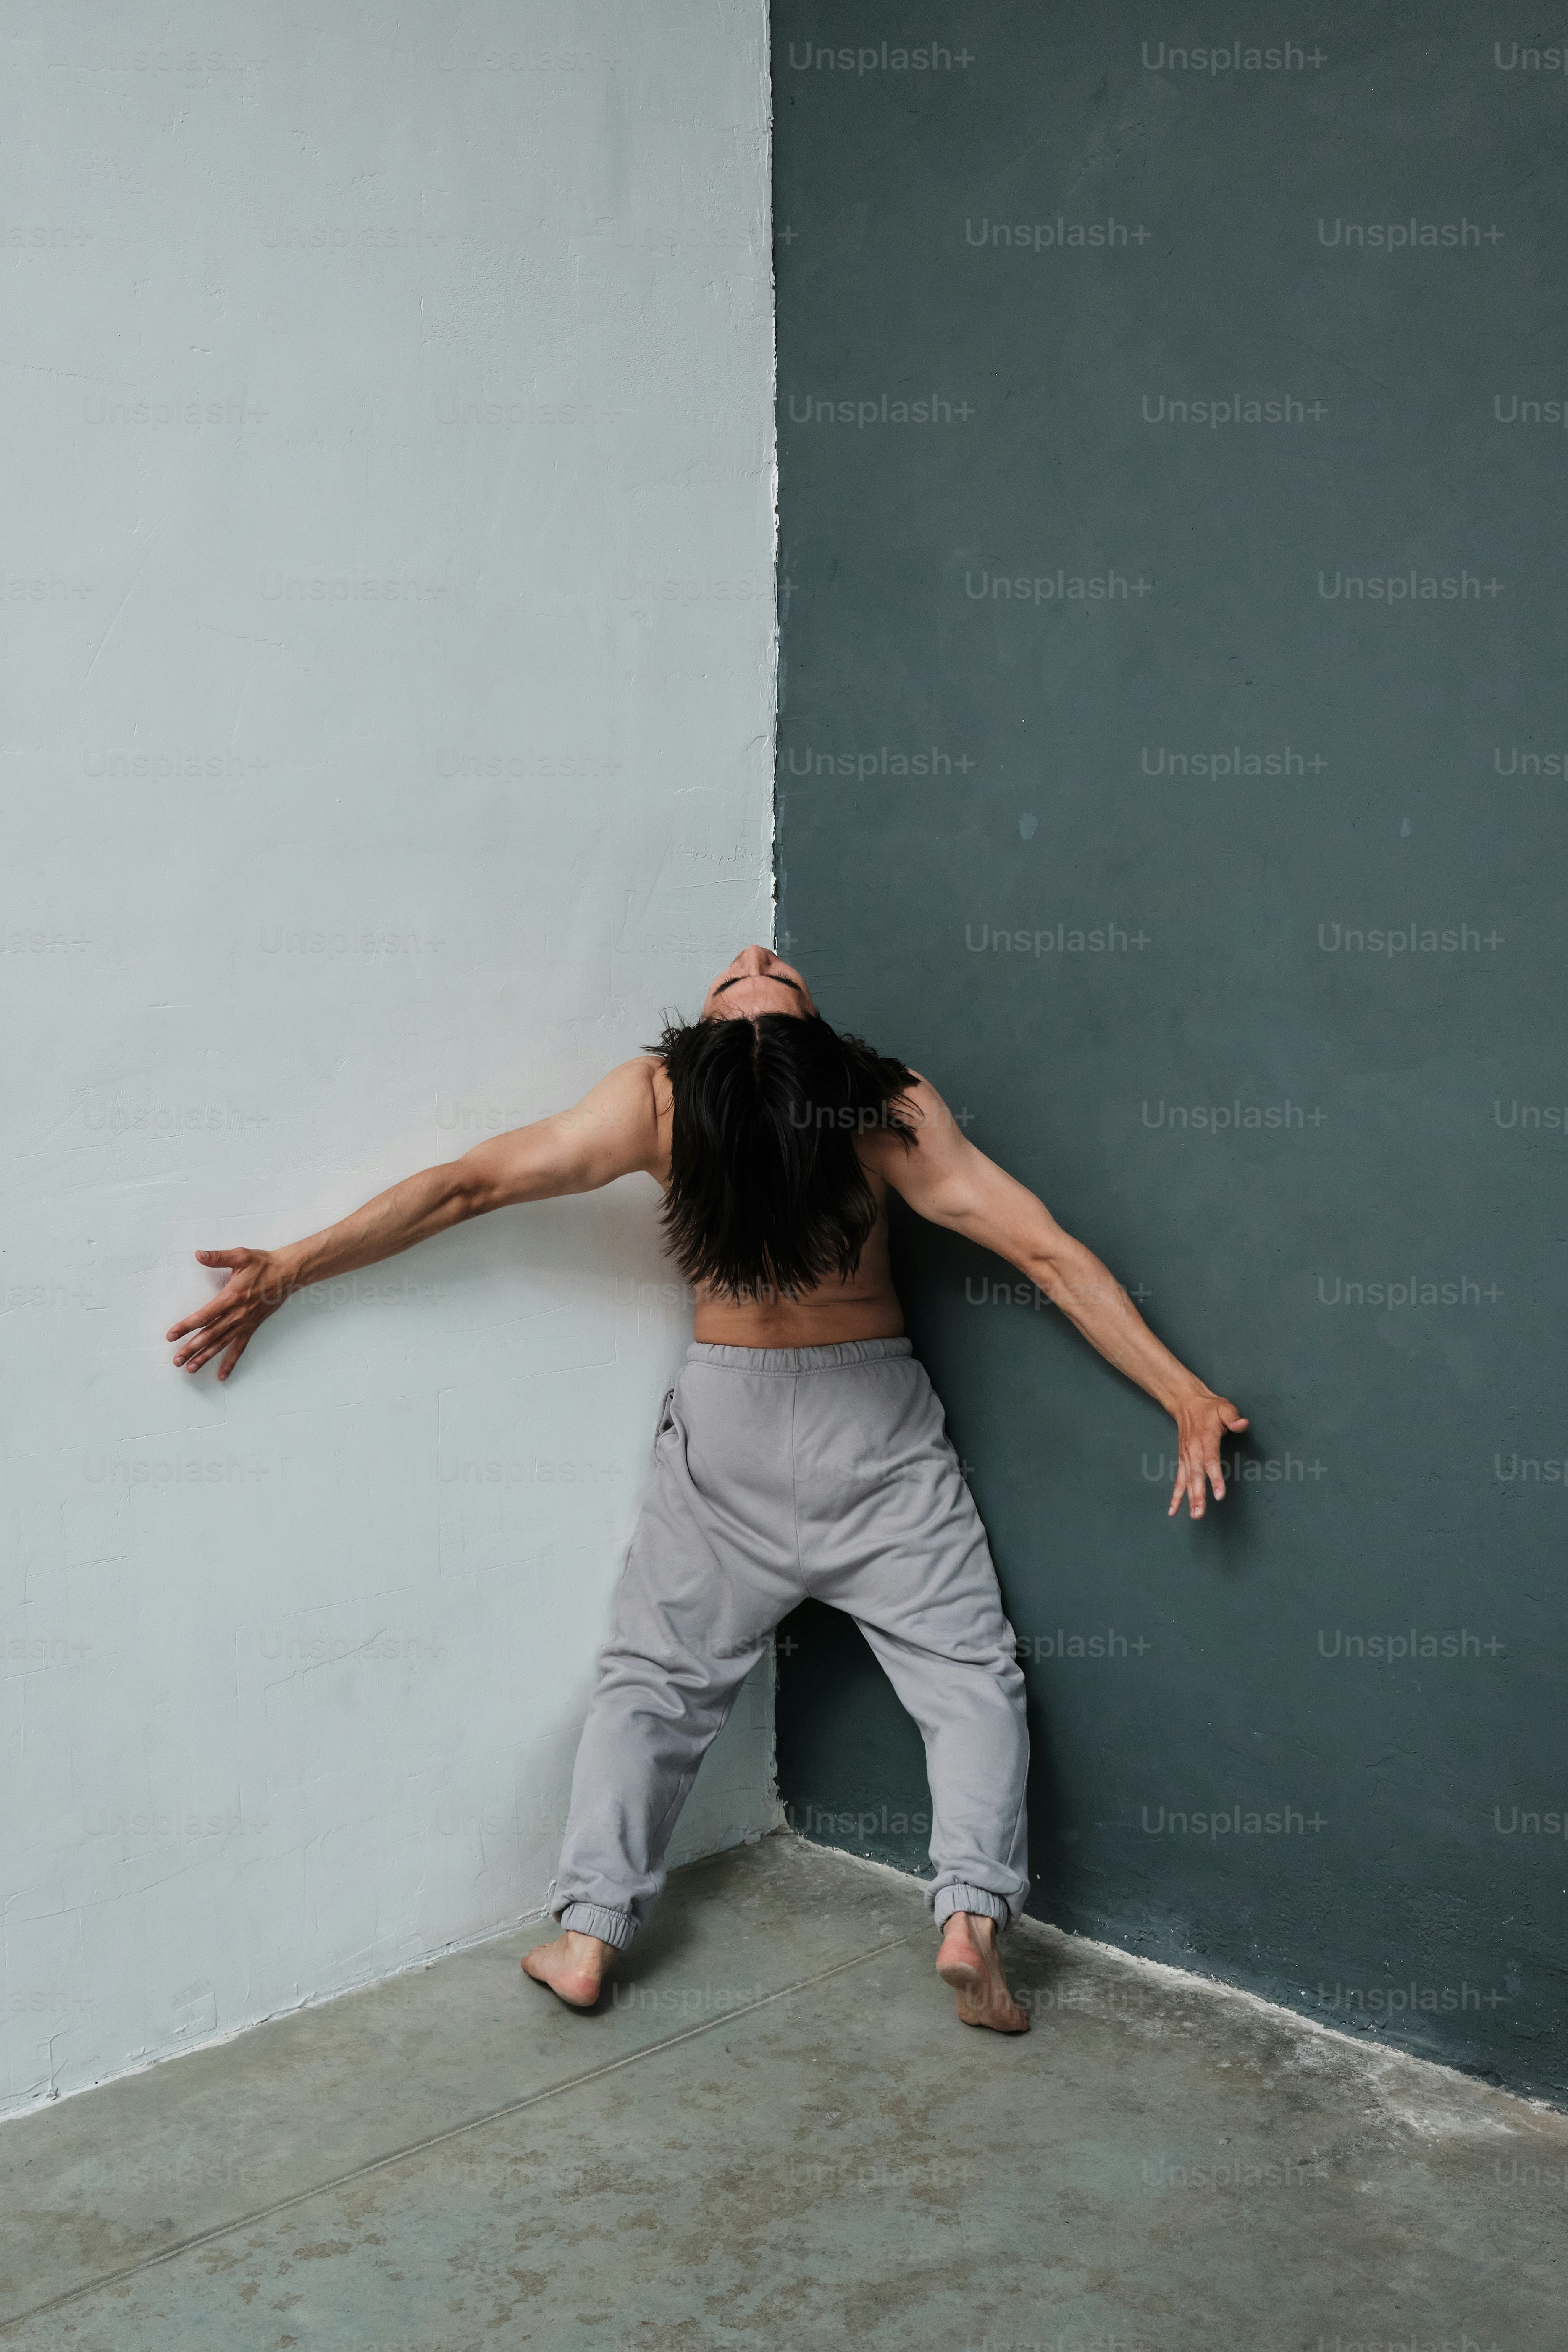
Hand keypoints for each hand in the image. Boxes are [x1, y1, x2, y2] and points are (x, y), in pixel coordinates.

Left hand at [166, 1248, 293, 1380]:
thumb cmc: (263, 1264)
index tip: (171, 1335)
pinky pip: (240, 1348)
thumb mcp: (241, 1256)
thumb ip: (218, 1257)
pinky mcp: (252, 1327)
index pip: (204, 1315)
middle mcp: (237, 1314)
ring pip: (222, 1344)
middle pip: (210, 1335)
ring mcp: (245, 1323)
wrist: (288, 1274)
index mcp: (231, 1297)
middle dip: (191, 1348)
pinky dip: (230, 1362)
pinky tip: (221, 1375)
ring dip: (205, 1357)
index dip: (186, 1326)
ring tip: (190, 1369)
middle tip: (176, 1360)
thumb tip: (198, 1254)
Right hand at [1167, 1389, 1248, 1520]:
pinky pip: (1178, 1480)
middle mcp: (1193, 1450)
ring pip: (1187, 1481)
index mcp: (1206, 1438)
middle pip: (1196, 1475)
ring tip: (1194, 1515)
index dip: (1215, 1478)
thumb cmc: (1209, 1407)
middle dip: (1198, 1495)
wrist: (1186, 1402)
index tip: (1219, 1495)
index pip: (1210, 1461)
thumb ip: (1233, 1418)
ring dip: (1189, 1499)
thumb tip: (1243, 1424)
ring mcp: (1186, 1456)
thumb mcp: (1224, 1407)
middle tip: (1200, 1514)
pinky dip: (1176, 1496)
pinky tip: (1173, 1511)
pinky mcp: (1182, 1460)